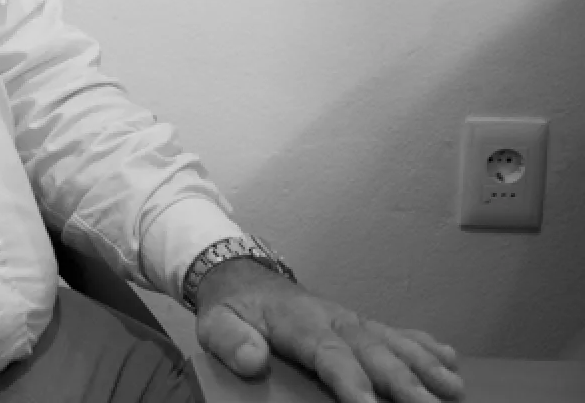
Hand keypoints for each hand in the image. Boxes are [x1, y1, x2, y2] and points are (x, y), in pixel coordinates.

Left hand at [195, 259, 463, 402]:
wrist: (244, 279)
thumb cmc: (233, 309)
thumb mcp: (215, 323)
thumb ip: (230, 341)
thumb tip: (252, 359)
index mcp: (300, 323)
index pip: (331, 355)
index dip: (353, 383)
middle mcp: (334, 319)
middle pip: (374, 353)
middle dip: (405, 383)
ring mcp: (351, 320)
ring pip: (394, 343)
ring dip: (425, 366)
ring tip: (454, 389)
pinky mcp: (360, 323)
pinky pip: (397, 332)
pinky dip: (425, 346)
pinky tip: (450, 361)